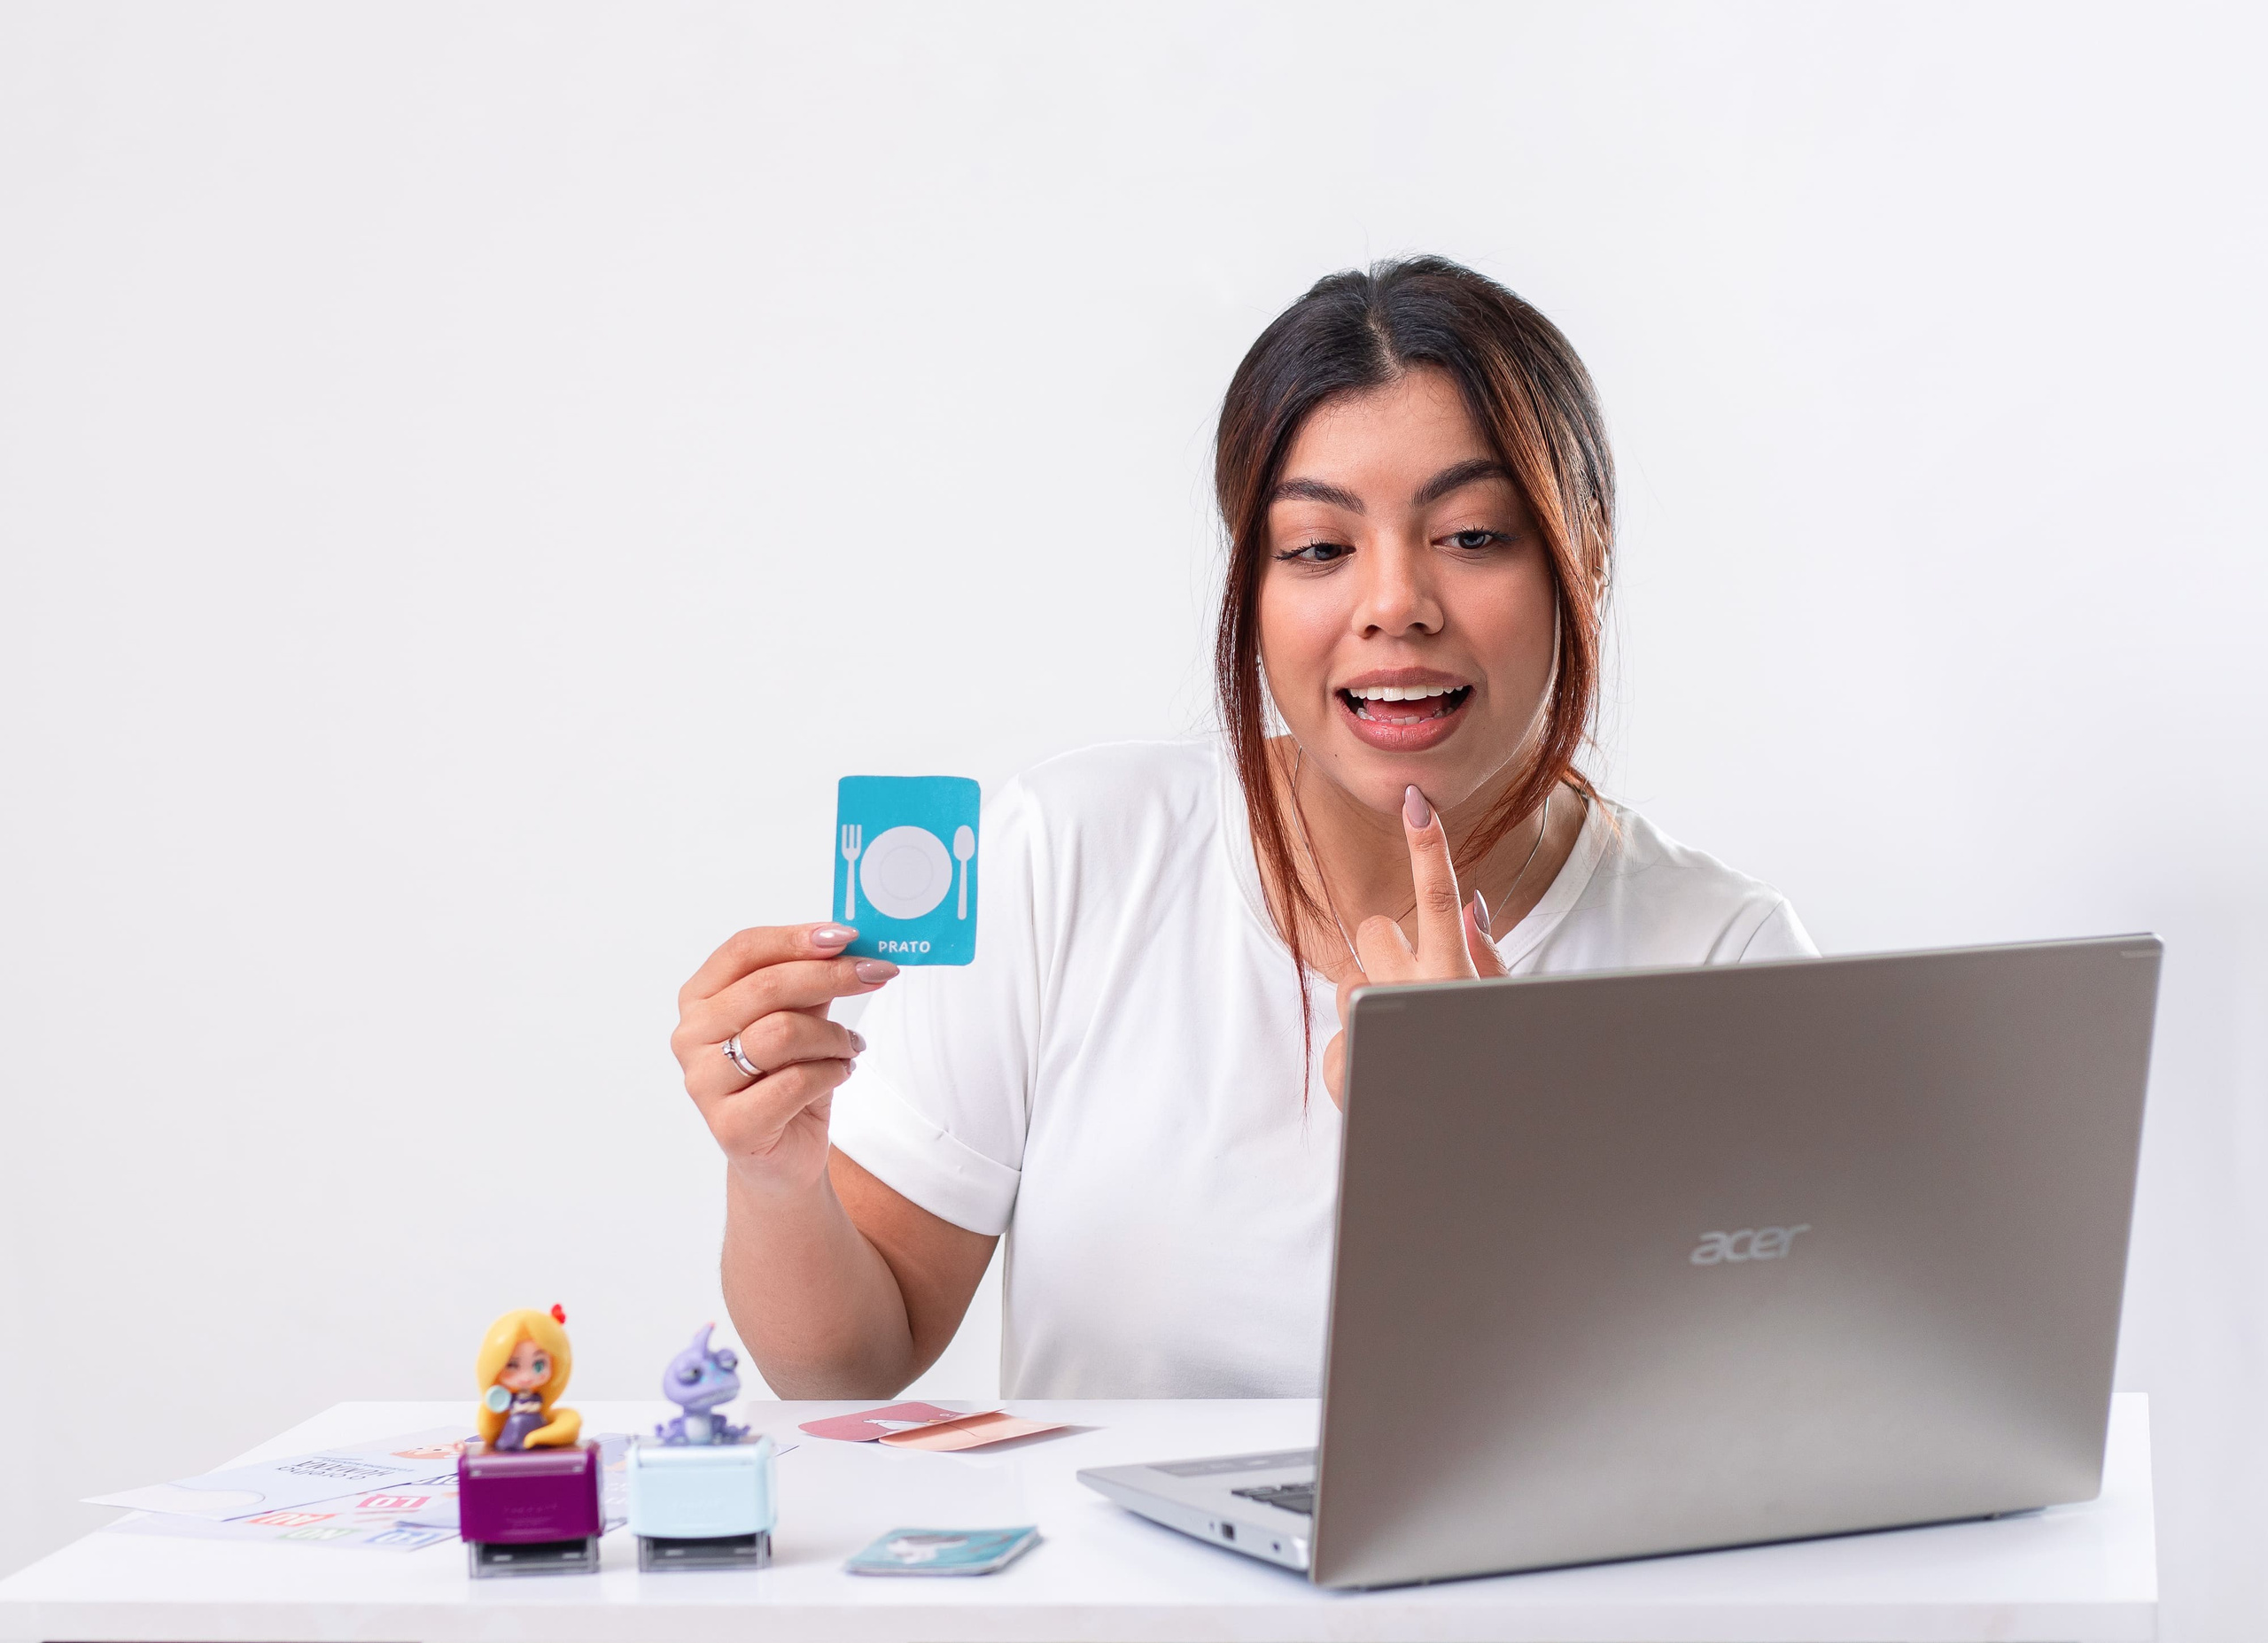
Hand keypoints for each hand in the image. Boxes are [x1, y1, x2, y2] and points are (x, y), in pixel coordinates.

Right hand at [672, 923, 897, 1194]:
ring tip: (849, 1046)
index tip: (847, 936)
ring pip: (781, 1033)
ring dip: (833, 1035)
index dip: (796, 938)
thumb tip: (848, 945)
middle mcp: (691, 1036)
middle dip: (831, 976)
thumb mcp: (800, 1019)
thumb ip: (810, 983)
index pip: (743, 950)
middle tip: (877, 974)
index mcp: (700, 999)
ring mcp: (703, 1083)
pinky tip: (840, 1074)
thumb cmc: (786, 1078)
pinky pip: (795, 1082)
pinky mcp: (731, 1126)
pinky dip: (832, 1072)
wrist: (782, 1155)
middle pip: (766, 987)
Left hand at [1322, 785, 1508, 1106]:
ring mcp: (1373, 1028)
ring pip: (1346, 981)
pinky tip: (1386, 1081)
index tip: (1416, 801)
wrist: (1460, 1158)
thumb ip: (1484, 956)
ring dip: (1368, 1003)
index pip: (1441, 898)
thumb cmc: (1487, 1073)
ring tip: (1403, 1045)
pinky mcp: (1342, 1062)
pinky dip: (1357, 1057)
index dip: (1429, 847)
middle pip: (1372, 930)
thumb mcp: (1498, 1011)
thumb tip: (1472, 904)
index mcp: (1456, 977)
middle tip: (1408, 985)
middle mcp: (1413, 994)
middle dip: (1384, 950)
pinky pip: (1336, 1037)